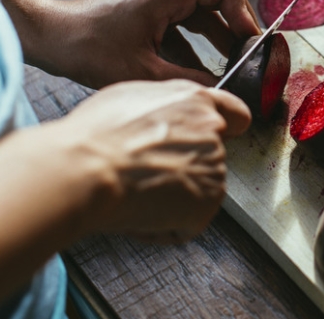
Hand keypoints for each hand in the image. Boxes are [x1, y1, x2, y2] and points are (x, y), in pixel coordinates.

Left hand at [0, 0, 261, 88]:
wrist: (51, 38)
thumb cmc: (90, 49)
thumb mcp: (145, 72)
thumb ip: (189, 80)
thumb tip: (221, 91)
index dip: (244, 12)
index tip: (249, 42)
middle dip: (235, 27)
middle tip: (246, 58)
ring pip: (202, 12)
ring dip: (217, 37)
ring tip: (231, 67)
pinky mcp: (148, 11)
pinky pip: (183, 22)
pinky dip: (196, 44)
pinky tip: (200, 71)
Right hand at [51, 79, 250, 243]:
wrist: (87, 169)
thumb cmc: (97, 135)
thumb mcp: (131, 97)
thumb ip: (165, 106)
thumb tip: (165, 118)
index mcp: (195, 101)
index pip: (235, 114)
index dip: (229, 128)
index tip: (227, 136)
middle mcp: (212, 131)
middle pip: (210, 156)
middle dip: (183, 167)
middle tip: (146, 171)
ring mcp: (214, 168)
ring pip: (196, 190)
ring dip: (173, 197)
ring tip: (136, 189)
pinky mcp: (208, 202)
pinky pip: (186, 222)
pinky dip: (164, 226)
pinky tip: (139, 210)